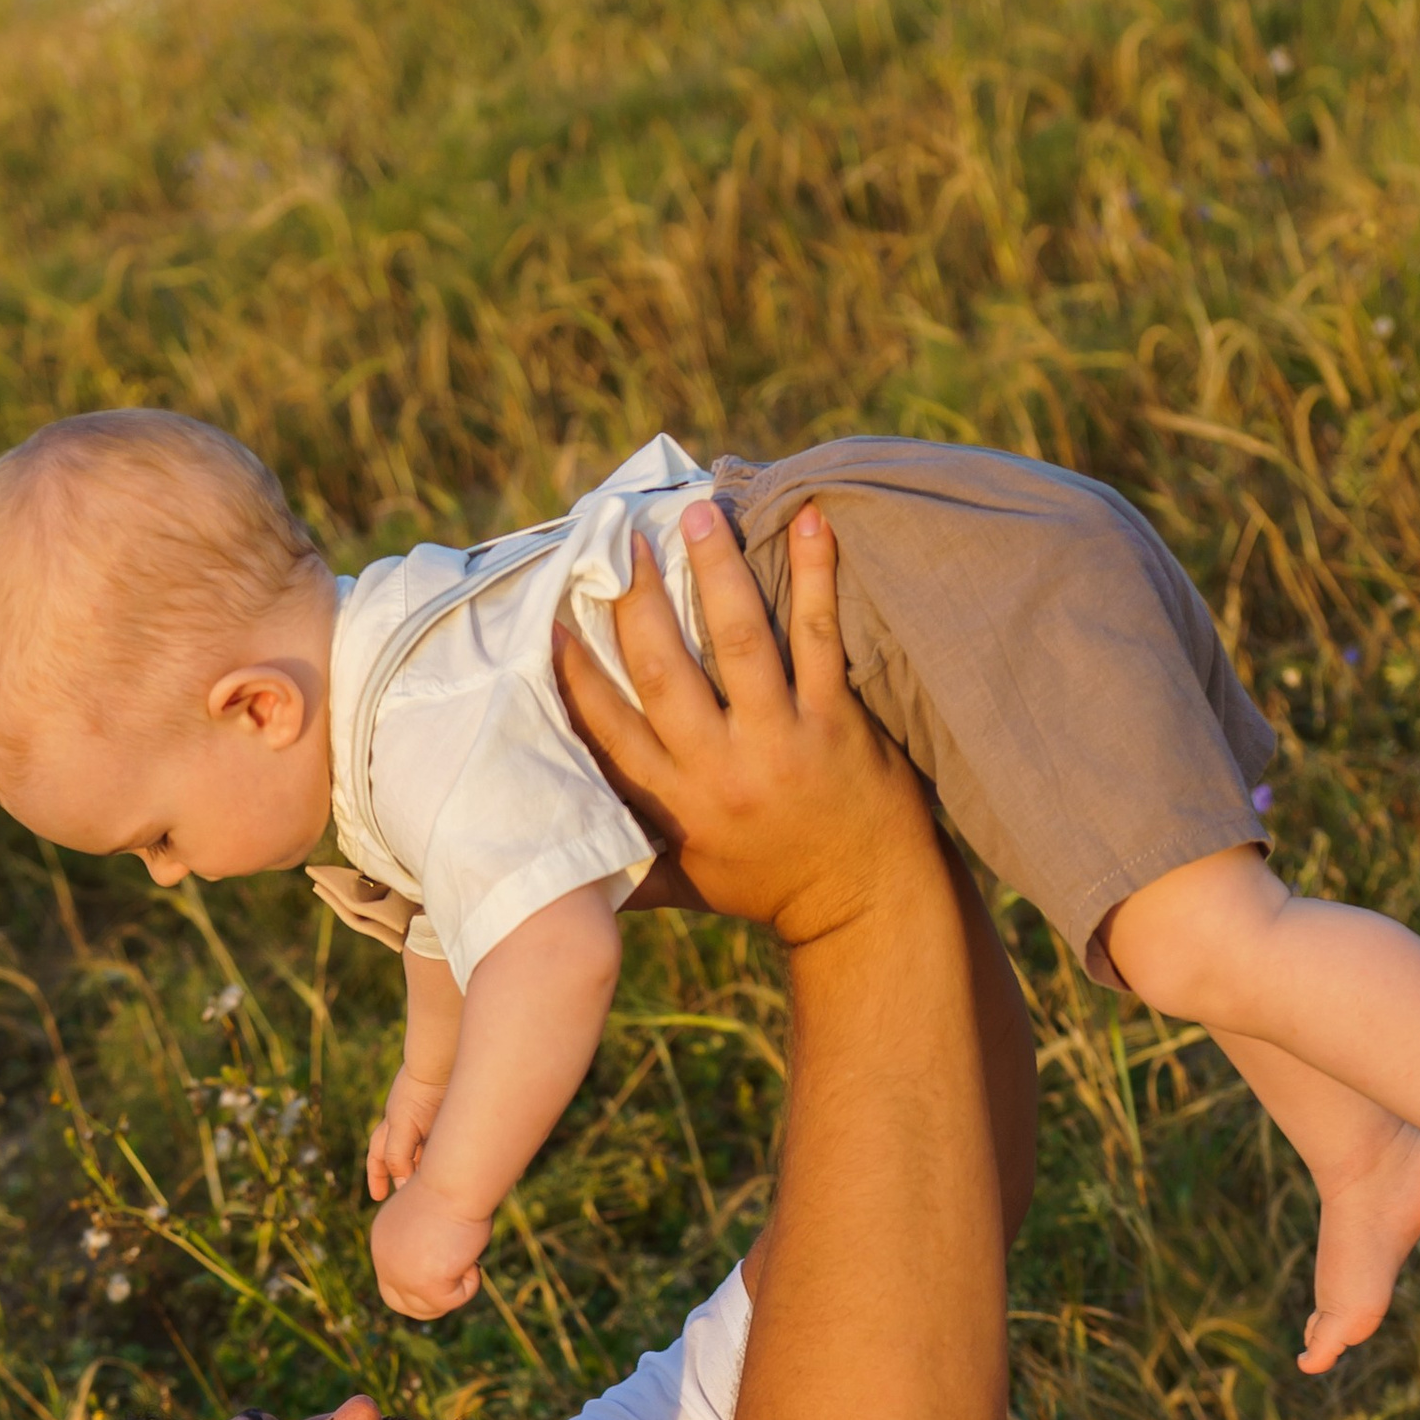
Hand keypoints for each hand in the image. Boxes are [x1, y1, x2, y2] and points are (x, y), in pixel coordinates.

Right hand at [368, 1061, 448, 1197]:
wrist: (441, 1068)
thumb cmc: (417, 1095)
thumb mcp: (401, 1126)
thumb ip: (399, 1156)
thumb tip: (403, 1186)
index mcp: (391, 1128)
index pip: (379, 1159)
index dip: (377, 1177)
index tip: (378, 1197)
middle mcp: (409, 1129)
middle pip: (400, 1160)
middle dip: (400, 1178)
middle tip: (405, 1200)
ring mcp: (428, 1127)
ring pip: (423, 1157)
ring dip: (424, 1173)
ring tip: (432, 1193)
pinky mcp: (447, 1127)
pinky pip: (444, 1150)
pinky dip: (445, 1163)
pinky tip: (455, 1174)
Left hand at [372, 1169, 493, 1317]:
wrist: (455, 1179)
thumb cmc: (452, 1188)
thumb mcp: (431, 1218)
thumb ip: (426, 1243)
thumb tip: (446, 1268)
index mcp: (382, 1242)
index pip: (391, 1283)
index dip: (417, 1288)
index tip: (446, 1278)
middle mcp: (384, 1261)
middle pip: (400, 1305)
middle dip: (430, 1304)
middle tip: (459, 1285)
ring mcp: (402, 1275)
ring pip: (429, 1308)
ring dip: (455, 1289)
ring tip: (470, 1260)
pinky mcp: (425, 1284)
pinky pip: (455, 1300)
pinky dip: (471, 1283)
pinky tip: (473, 1257)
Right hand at [552, 502, 933, 948]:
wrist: (868, 906)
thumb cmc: (770, 888)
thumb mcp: (688, 885)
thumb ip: (627, 865)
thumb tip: (553, 863)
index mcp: (676, 806)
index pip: (609, 729)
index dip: (576, 673)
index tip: (551, 619)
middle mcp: (720, 771)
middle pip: (663, 669)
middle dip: (637, 598)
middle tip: (619, 537)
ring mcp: (781, 740)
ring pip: (737, 640)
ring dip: (715, 569)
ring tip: (697, 512)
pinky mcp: (836, 721)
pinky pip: (819, 635)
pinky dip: (814, 573)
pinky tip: (807, 519)